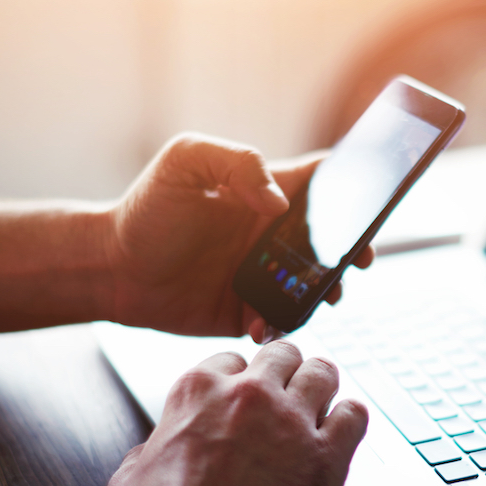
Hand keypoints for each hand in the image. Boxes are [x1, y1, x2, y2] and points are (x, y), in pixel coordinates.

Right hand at [104, 340, 367, 485]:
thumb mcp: (133, 472)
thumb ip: (150, 450)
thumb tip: (151, 454)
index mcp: (200, 389)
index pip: (234, 360)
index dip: (244, 380)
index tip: (249, 397)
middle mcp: (250, 394)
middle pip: (284, 355)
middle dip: (288, 372)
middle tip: (290, 394)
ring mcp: (292, 420)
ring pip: (323, 373)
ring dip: (323, 387)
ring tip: (323, 405)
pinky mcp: (326, 455)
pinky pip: (355, 415)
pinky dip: (350, 420)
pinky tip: (342, 432)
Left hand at [105, 134, 374, 341]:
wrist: (110, 269)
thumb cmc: (146, 210)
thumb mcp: (185, 161)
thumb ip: (237, 163)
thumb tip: (281, 203)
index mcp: (265, 193)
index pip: (323, 182)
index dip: (355, 185)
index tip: (375, 198)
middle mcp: (272, 235)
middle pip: (333, 239)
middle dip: (356, 248)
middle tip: (360, 259)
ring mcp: (264, 275)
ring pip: (317, 284)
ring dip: (329, 290)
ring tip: (325, 296)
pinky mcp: (249, 311)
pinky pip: (283, 320)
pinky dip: (285, 323)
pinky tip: (266, 321)